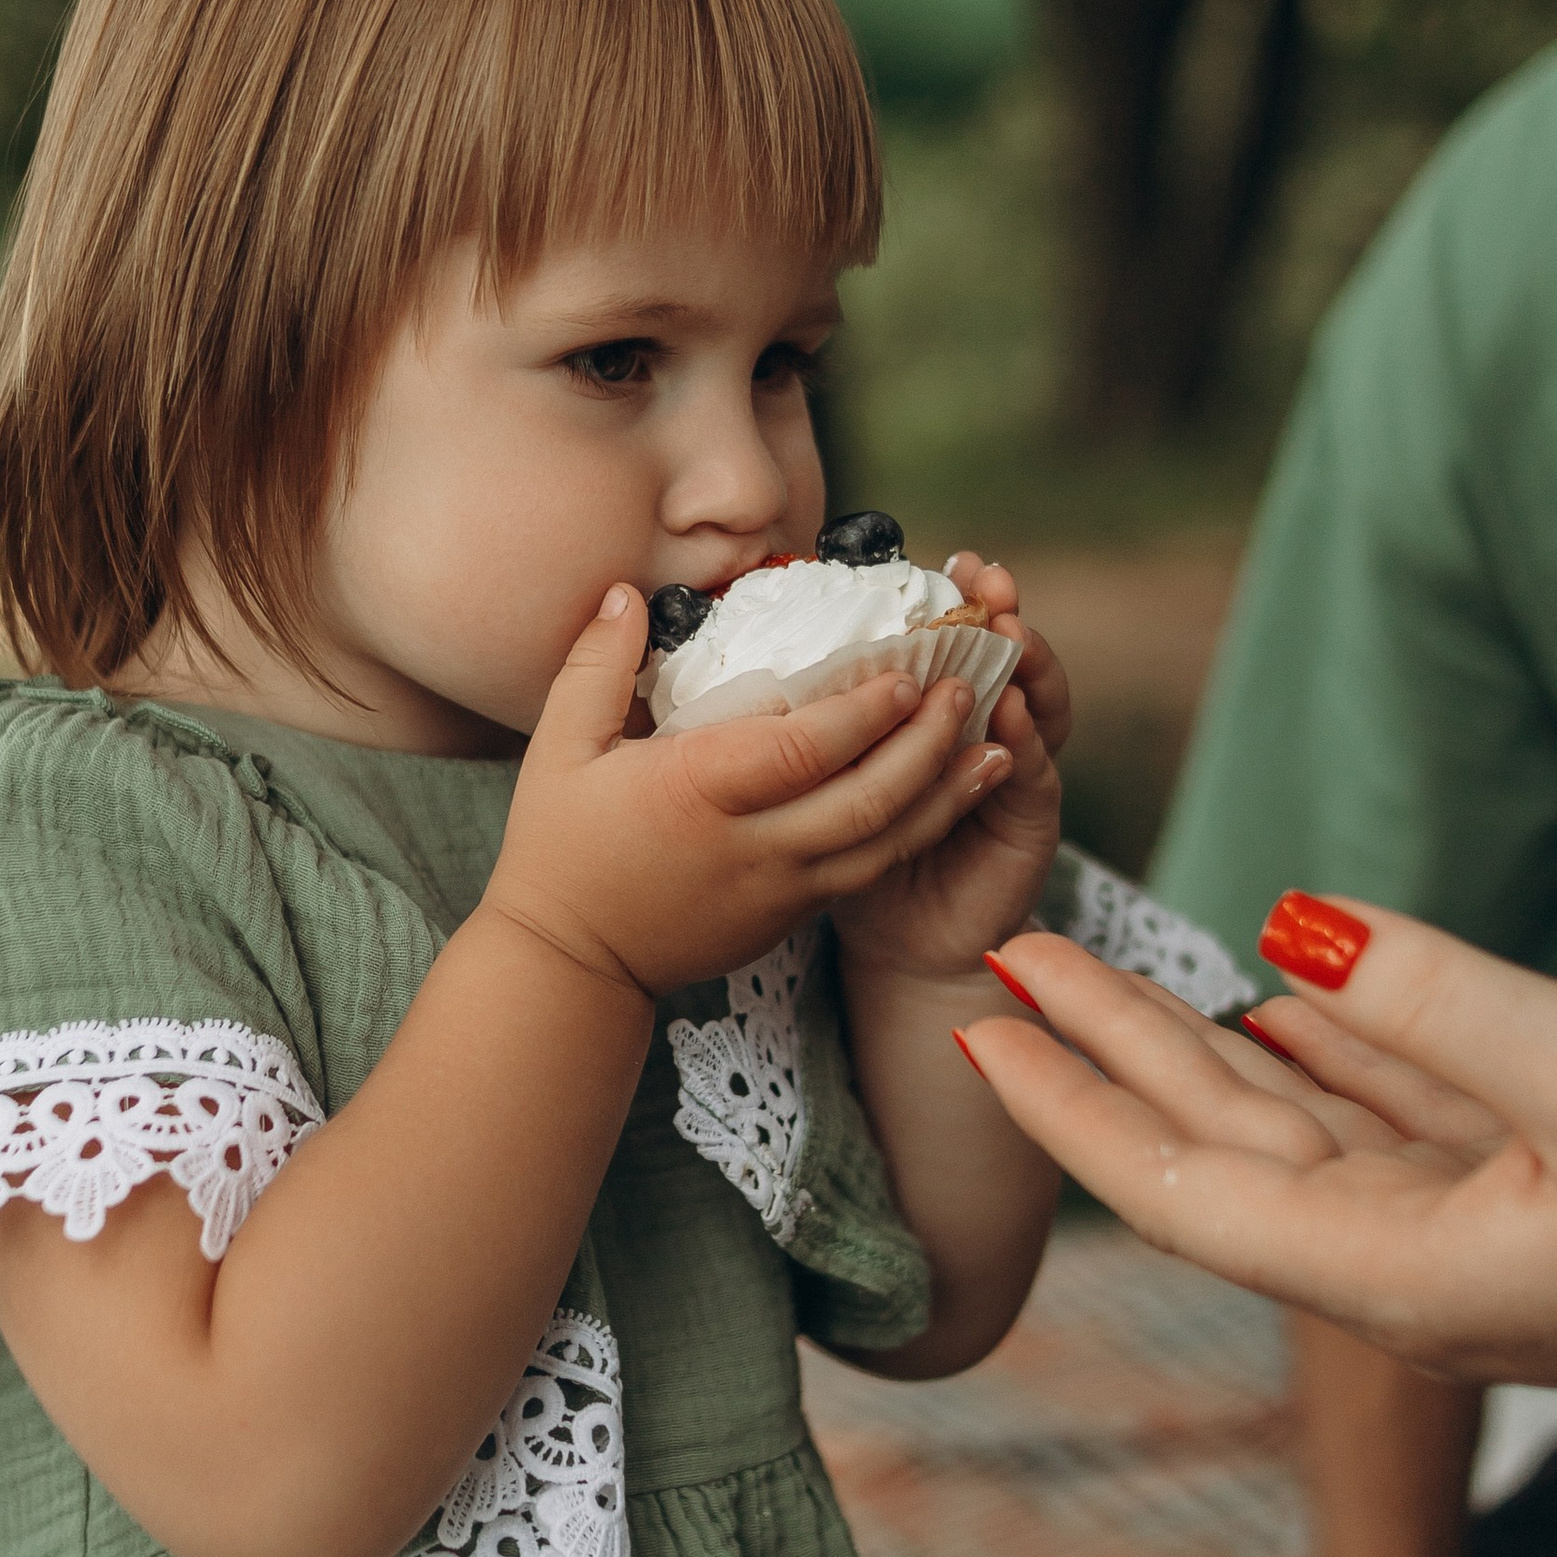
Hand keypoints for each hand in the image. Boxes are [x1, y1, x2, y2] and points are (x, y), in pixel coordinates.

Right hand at [486, 583, 1007, 1004]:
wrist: (572, 966)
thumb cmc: (561, 850)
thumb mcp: (561, 748)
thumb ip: (599, 664)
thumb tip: (631, 589)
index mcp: (697, 795)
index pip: (802, 750)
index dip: (864, 712)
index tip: (906, 671)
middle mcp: (753, 847)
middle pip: (866, 799)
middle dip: (927, 745)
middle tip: (965, 689)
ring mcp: (781, 891)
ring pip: (886, 844)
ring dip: (946, 794)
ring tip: (996, 746)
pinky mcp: (792, 917)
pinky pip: (870, 871)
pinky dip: (919, 831)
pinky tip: (950, 798)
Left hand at [829, 555, 1066, 987]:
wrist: (900, 942)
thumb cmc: (851, 850)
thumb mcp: (820, 769)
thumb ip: (811, 711)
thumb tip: (749, 642)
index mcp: (934, 713)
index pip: (959, 642)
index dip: (961, 599)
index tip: (954, 559)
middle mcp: (982, 733)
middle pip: (1006, 658)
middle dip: (1003, 612)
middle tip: (991, 577)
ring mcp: (1012, 774)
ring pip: (1037, 706)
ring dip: (1028, 664)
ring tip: (1010, 629)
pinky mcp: (1030, 822)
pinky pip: (1034, 776)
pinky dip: (1027, 743)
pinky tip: (1013, 714)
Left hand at [954, 905, 1556, 1451]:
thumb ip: (1436, 999)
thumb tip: (1289, 927)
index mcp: (1398, 1271)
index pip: (1180, 1187)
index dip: (1071, 1104)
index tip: (976, 1025)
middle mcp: (1413, 1268)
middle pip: (1220, 1146)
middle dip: (1108, 1048)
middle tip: (1011, 946)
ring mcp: (1479, 1243)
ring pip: (1303, 1125)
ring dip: (1204, 1042)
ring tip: (1107, 963)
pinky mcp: (1542, 1210)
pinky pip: (1398, 1120)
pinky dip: (1330, 1053)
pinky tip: (1279, 994)